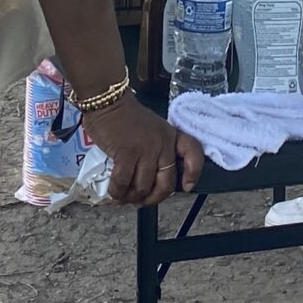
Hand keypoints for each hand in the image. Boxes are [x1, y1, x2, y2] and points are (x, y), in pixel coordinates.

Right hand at [81, 104, 201, 206]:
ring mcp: (146, 150)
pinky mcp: (127, 154)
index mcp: (171, 135)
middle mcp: (163, 144)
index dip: (194, 172)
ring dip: (132, 197)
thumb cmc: (126, 118)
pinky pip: (124, 183)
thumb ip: (155, 152)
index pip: (193, 153)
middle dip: (154, 198)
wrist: (108, 101)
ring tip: (123, 197)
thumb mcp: (151, 131)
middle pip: (166, 183)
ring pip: (143, 187)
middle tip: (142, 202)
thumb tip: (147, 184)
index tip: (187, 187)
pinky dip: (118, 192)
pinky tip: (114, 193)